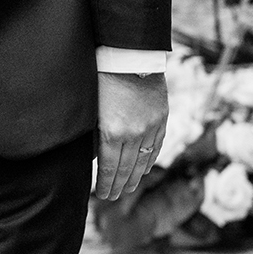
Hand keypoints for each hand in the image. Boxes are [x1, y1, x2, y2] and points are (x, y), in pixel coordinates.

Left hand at [94, 72, 167, 201]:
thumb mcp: (90, 109)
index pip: (107, 168)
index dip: (104, 184)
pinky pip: (156, 146)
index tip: (101, 195)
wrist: (129, 56)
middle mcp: (133, 134)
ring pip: (143, 161)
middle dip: (118, 186)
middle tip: (112, 198)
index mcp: (111, 132)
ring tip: (127, 188)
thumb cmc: (101, 79)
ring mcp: (150, 127)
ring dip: (134, 178)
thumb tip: (93, 158)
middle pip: (125, 169)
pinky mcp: (161, 120)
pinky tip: (144, 169)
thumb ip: (93, 135)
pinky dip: (149, 160)